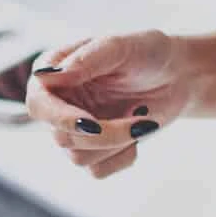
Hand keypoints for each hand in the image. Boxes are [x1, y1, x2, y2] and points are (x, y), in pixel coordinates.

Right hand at [27, 31, 193, 179]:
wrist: (177, 75)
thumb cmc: (147, 53)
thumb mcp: (121, 46)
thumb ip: (87, 59)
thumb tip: (45, 76)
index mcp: (53, 73)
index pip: (39, 104)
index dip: (61, 118)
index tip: (92, 123)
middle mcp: (58, 103)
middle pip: (62, 138)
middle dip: (105, 134)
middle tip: (141, 118)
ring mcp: (75, 128)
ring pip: (79, 157)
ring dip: (118, 142)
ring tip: (142, 117)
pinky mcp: (95, 148)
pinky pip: (98, 170)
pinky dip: (124, 157)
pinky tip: (138, 133)